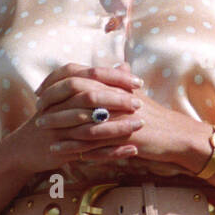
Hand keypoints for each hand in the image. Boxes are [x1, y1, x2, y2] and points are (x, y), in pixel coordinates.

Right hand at [2, 64, 143, 177]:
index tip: (137, 82)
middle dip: (116, 99)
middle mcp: (56, 106)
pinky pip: (90, 152)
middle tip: (138, 103)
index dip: (114, 77)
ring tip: (140, 124)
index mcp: (59, 88)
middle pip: (88, 97)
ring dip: (117, 126)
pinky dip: (113, 152)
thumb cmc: (52, 119)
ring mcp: (57, 130)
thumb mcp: (68, 97)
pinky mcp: (60, 150)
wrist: (23, 148)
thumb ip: (97, 81)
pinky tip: (132, 150)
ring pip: (90, 126)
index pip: (89, 75)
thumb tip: (125, 66)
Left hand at [27, 64, 205, 170]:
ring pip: (81, 116)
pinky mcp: (122, 136)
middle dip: (54, 100)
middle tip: (38, 108)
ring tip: (41, 127)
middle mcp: (116, 96)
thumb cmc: (156, 116)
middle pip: (77, 92)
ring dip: (58, 122)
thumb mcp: (139, 95)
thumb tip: (119, 65)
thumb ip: (124, 80)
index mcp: (116, 85)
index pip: (81, 75)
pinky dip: (72, 144)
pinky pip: (92, 141)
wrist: (177, 136)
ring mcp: (119, 116)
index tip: (42, 89)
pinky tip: (57, 148)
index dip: (58, 80)